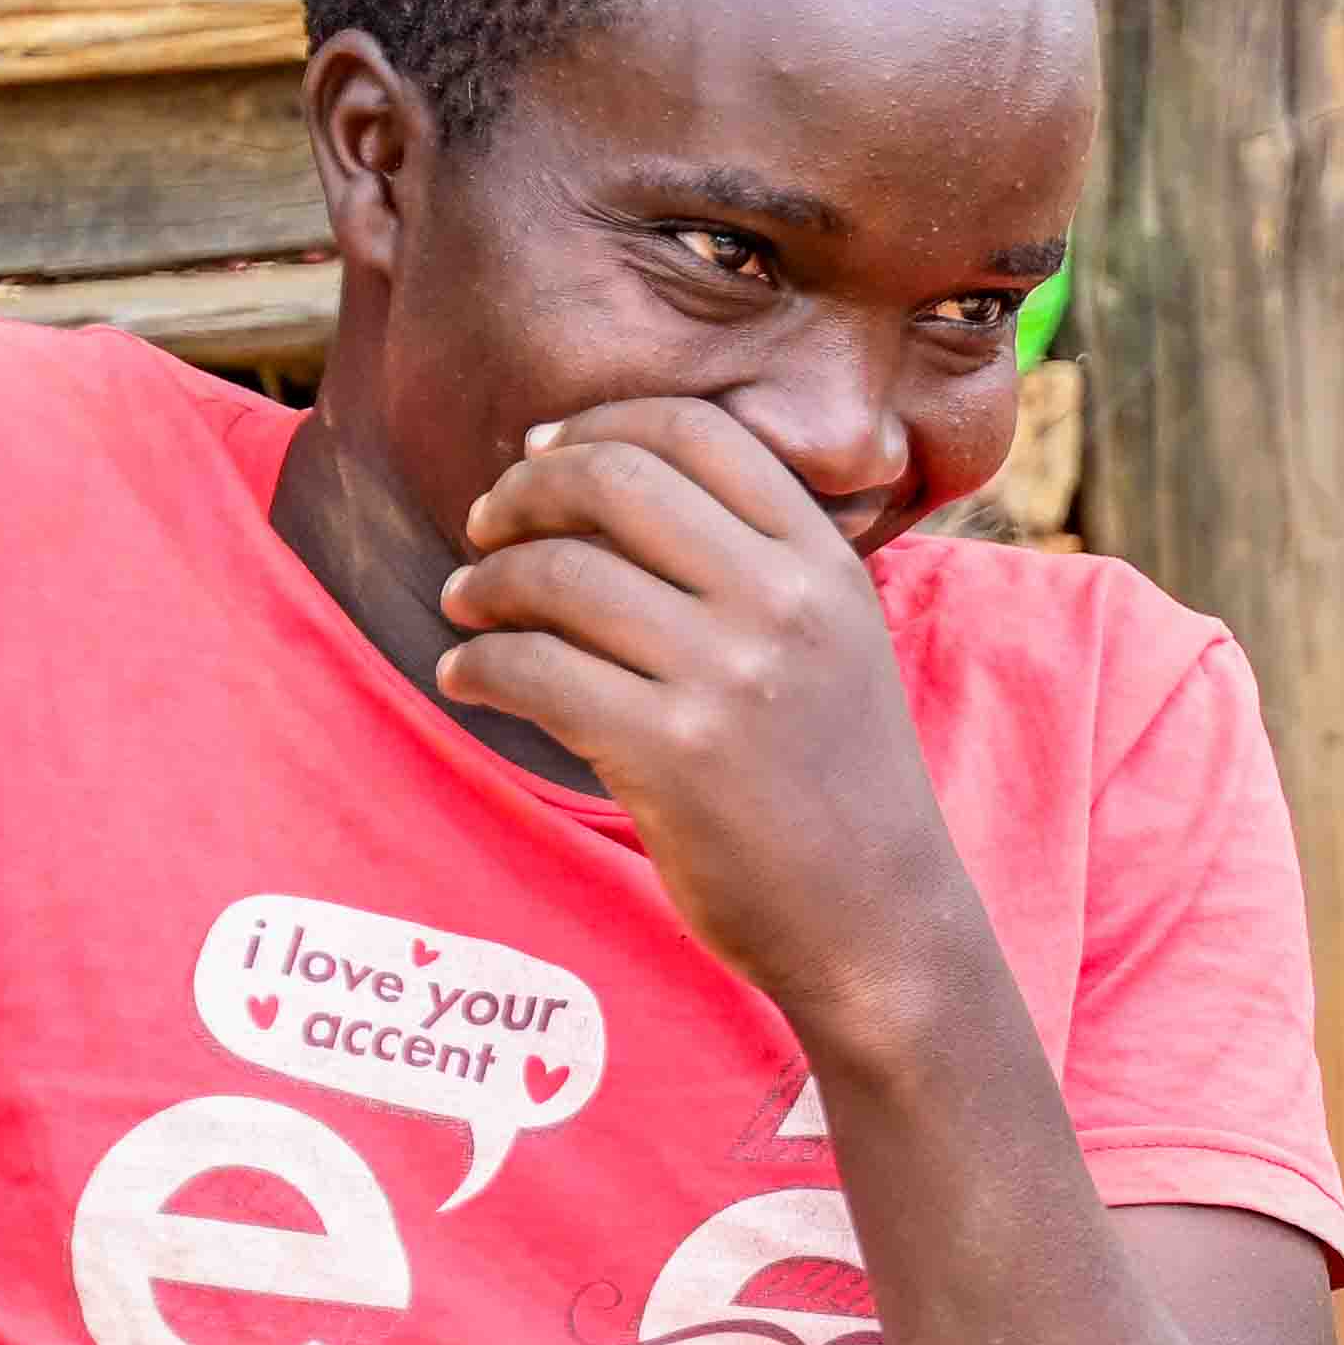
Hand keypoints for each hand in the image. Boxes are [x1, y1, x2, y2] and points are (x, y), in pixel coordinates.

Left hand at [435, 400, 968, 1015]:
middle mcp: (782, 603)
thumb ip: (754, 563)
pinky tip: (467, 677)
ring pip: (558, 572)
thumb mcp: (835, 643)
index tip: (540, 452)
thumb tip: (595, 483)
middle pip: (614, 479)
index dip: (596, 424)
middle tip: (485, 526)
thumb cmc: (835, 782)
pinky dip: (477, 665)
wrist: (877, 920)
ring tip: (466, 606)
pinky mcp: (670, 754)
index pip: (695, 431)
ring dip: (483, 582)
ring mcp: (729, 677)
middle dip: (522, 491)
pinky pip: (532, 670)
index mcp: (823, 564)